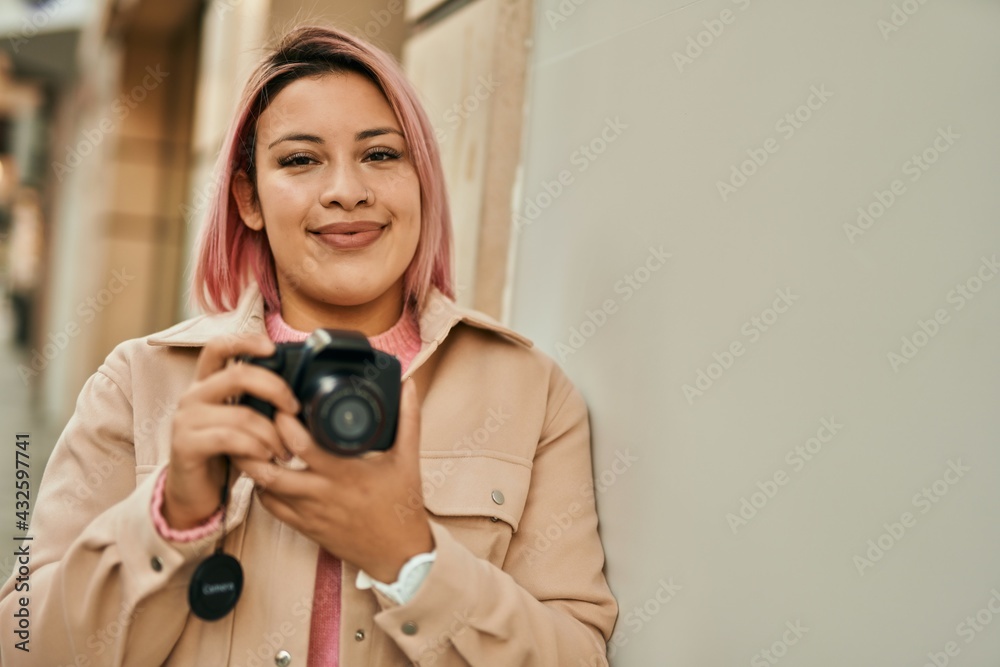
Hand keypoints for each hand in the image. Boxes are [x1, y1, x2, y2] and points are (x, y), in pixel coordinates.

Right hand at [163, 333, 300, 529]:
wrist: (195, 493)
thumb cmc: (226, 454)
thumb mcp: (243, 422)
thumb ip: (258, 402)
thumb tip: (299, 393)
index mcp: (207, 383)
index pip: (218, 347)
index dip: (245, 341)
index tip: (273, 348)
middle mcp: (193, 395)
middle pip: (238, 375)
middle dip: (276, 390)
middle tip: (294, 409)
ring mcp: (186, 419)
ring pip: (242, 414)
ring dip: (272, 434)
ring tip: (283, 450)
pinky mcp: (185, 444)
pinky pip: (230, 439)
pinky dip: (256, 448)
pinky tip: (265, 458)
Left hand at [234, 379, 433, 582]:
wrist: (399, 555)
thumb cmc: (402, 507)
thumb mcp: (408, 459)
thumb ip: (408, 419)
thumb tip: (408, 386)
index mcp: (346, 473)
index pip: (302, 445)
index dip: (284, 422)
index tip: (281, 404)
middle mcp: (322, 494)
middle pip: (271, 470)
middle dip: (256, 444)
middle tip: (254, 422)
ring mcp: (310, 513)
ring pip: (265, 489)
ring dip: (255, 465)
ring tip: (255, 443)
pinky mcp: (304, 527)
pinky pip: (271, 508)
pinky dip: (262, 488)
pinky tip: (267, 472)